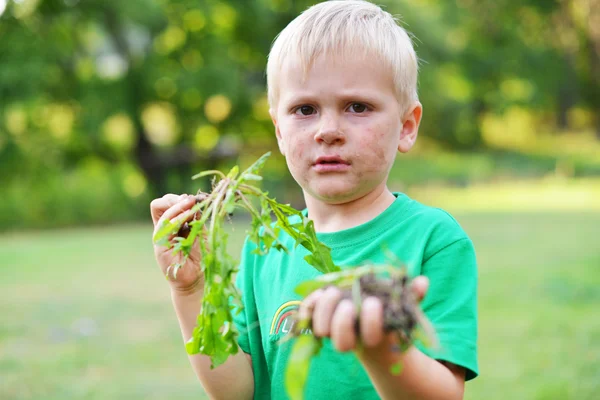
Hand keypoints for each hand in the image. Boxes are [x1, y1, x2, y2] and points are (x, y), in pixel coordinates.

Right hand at [150, 193, 202, 293]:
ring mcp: (160, 238)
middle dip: (175, 199)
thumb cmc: (201, 256)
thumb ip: (196, 217)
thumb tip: (193, 199)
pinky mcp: (160, 247)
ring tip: (191, 205)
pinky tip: (188, 216)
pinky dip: (177, 218)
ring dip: (178, 206)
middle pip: (159, 204)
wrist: (199, 278)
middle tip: (190, 201)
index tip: (193, 200)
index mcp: (172, 225)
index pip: (166, 204)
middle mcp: (163, 230)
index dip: (177, 199)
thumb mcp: (200, 231)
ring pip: (161, 213)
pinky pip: (165, 227)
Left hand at [298, 276, 428, 352]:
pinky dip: (309, 304)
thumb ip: (413, 295)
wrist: (363, 323)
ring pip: (322, 330)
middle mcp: (351, 337)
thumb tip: (423, 282)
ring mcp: (332, 329)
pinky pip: (307, 315)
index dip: (370, 322)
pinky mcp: (318, 318)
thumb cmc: (386, 312)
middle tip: (347, 303)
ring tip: (332, 292)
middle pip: (341, 343)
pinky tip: (320, 290)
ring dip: (324, 311)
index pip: (370, 338)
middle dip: (343, 323)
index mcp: (373, 335)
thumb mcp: (402, 303)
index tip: (373, 302)